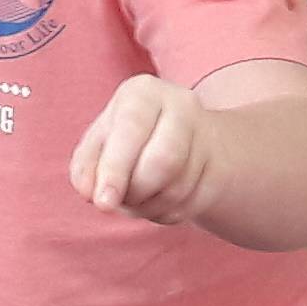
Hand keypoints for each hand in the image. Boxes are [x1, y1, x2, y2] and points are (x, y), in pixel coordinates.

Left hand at [69, 73, 218, 225]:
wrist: (179, 139)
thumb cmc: (126, 139)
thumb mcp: (99, 142)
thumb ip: (85, 166)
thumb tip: (88, 192)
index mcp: (144, 92)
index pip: (131, 129)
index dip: (115, 170)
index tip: (102, 203)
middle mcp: (182, 105)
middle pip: (163, 161)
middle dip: (135, 191)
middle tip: (117, 201)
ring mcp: (208, 136)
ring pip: (179, 187)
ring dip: (148, 206)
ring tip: (134, 200)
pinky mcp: (221, 168)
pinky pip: (194, 204)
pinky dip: (166, 213)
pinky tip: (155, 204)